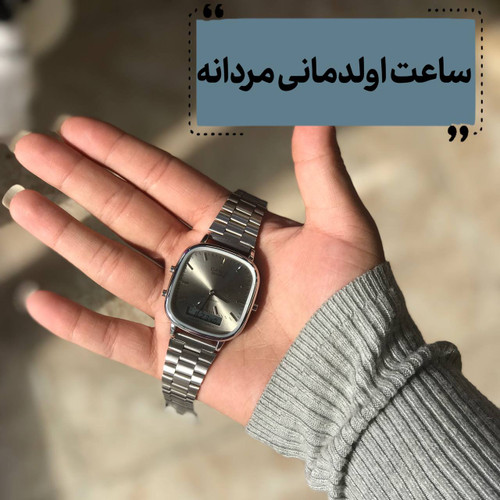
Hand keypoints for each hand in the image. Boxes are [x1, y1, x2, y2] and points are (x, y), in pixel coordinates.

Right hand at [8, 118, 383, 424]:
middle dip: (78, 178)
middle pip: (127, 212)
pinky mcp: (177, 357)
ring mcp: (183, 310)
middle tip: (31, 146)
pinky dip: (76, 323)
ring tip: (22, 202)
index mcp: (231, 229)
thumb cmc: (354, 305)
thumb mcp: (343, 228)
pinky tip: (36, 299)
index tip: (77, 126)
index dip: (121, 152)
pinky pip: (114, 339)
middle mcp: (199, 264)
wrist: (353, 379)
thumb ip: (321, 171)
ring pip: (112, 266)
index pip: (164, 180)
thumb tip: (316, 112)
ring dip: (66, 235)